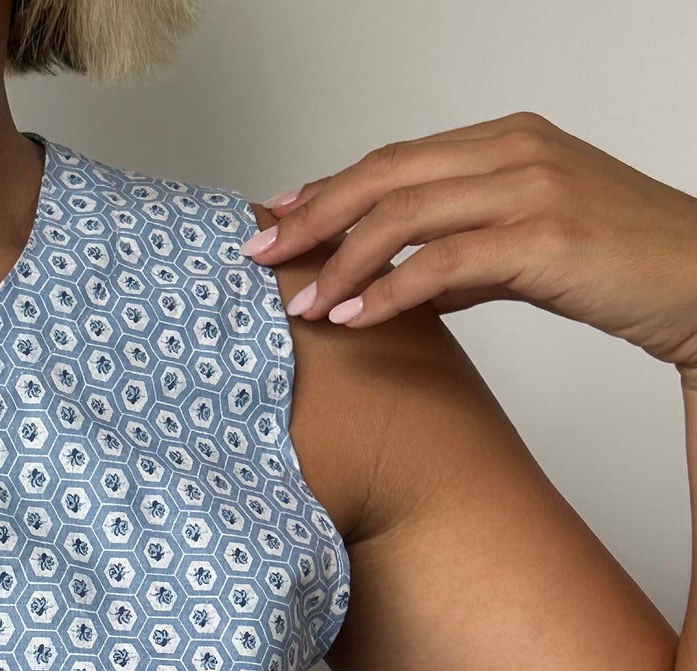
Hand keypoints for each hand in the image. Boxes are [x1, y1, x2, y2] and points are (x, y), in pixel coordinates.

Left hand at [241, 110, 696, 381]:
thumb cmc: (617, 264)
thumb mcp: (526, 247)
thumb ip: (460, 253)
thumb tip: (400, 281)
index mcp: (506, 142)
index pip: (394, 160)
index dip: (328, 190)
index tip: (279, 219)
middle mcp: (513, 152)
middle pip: (383, 178)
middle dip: (311, 219)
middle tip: (261, 256)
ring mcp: (529, 191)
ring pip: (402, 218)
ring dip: (338, 265)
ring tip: (299, 305)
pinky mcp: (542, 240)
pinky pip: (440, 263)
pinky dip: (386, 293)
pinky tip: (352, 319)